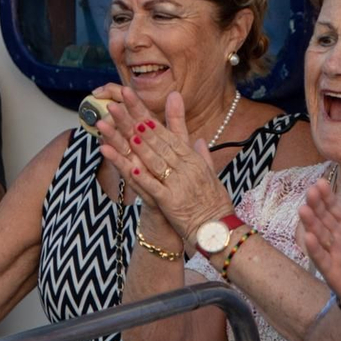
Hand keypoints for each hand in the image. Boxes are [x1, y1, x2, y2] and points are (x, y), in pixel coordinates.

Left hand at [97, 91, 232, 240]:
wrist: (218, 230)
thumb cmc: (214, 203)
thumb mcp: (211, 175)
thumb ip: (203, 155)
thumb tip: (198, 139)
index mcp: (195, 161)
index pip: (171, 138)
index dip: (154, 124)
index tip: (139, 111)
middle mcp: (187, 169)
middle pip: (160, 145)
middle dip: (140, 127)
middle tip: (122, 112)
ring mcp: (179, 185)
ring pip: (155, 162)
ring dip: (137, 147)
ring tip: (123, 134)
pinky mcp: (171, 203)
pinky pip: (155, 188)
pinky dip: (143, 178)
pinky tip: (131, 168)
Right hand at [298, 178, 340, 311]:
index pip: (335, 208)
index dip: (327, 197)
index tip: (320, 182)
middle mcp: (337, 237)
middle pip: (323, 218)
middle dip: (316, 205)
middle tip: (310, 191)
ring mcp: (332, 253)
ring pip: (319, 235)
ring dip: (311, 223)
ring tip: (303, 209)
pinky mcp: (331, 270)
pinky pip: (322, 258)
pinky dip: (315, 249)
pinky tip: (309, 238)